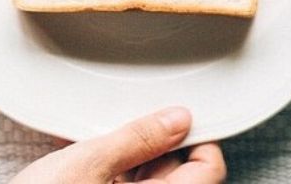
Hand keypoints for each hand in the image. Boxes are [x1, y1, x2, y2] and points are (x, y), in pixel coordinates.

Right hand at [11, 107, 225, 183]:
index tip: (180, 113)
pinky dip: (108, 168)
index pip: (208, 169)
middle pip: (177, 171)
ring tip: (99, 137)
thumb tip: (178, 119)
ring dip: (128, 154)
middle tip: (129, 120)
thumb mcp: (87, 164)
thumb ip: (136, 140)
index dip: (198, 136)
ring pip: (146, 178)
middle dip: (155, 143)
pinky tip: (81, 154)